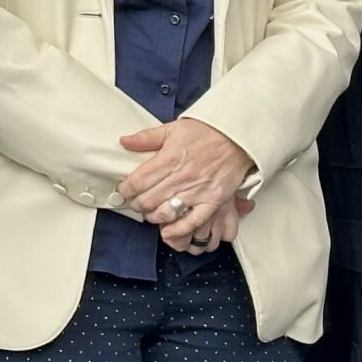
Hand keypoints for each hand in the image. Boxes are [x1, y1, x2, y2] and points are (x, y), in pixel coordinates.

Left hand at [119, 117, 255, 247]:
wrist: (237, 136)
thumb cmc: (207, 132)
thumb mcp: (173, 129)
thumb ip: (147, 137)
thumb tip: (125, 141)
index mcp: (169, 158)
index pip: (138, 180)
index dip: (126, 189)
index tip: (124, 191)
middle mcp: (181, 176)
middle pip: (148, 199)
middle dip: (137, 204)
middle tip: (136, 203)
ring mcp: (197, 191)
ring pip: (165, 212)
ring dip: (153, 217)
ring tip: (151, 213)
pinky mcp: (212, 201)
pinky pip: (193, 222)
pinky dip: (178, 230)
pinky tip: (168, 232)